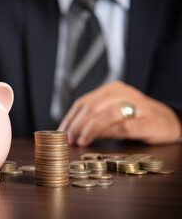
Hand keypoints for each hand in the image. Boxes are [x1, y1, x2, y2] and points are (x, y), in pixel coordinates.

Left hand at [59, 81, 180, 145]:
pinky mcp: (147, 122)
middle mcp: (123, 94)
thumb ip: (95, 118)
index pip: (84, 101)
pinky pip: (124, 126)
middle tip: (68, 139)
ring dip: (90, 129)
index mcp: (112, 89)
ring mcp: (137, 107)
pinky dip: (108, 134)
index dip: (70, 117)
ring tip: (80, 141)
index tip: (61, 131)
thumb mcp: (113, 113)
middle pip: (92, 107)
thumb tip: (72, 131)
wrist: (170, 121)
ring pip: (107, 114)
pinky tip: (98, 141)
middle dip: (76, 124)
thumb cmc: (137, 117)